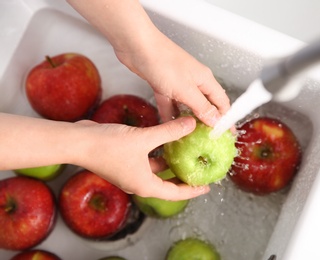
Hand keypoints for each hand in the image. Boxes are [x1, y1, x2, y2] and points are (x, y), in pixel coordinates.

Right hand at [74, 117, 209, 200]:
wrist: (78, 142)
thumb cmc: (107, 146)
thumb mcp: (144, 138)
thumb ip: (169, 132)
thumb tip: (191, 124)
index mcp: (145, 184)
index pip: (175, 193)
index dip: (192, 190)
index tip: (206, 186)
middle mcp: (138, 182)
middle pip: (167, 183)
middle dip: (183, 177)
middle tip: (198, 169)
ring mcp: (131, 172)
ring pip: (157, 170)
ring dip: (171, 163)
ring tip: (187, 153)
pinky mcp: (125, 162)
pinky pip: (147, 160)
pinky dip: (158, 153)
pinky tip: (166, 141)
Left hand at [115, 30, 229, 126]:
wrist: (137, 47)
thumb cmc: (163, 63)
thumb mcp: (186, 90)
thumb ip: (202, 107)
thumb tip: (216, 120)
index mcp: (205, 80)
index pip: (221, 102)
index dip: (225, 118)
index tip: (227, 133)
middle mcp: (193, 81)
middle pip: (205, 104)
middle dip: (207, 121)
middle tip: (207, 138)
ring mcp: (177, 83)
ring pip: (186, 105)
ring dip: (187, 119)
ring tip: (189, 136)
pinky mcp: (163, 84)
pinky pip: (169, 103)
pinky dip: (169, 113)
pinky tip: (168, 124)